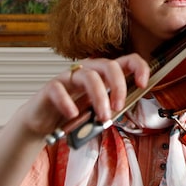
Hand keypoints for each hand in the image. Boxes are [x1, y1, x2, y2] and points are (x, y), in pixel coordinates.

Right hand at [19, 53, 151, 136]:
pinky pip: (59, 89)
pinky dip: (67, 102)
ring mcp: (68, 77)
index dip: (138, 68)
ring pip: (88, 77)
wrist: (43, 124)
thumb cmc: (73, 114)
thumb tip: (126, 109)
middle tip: (118, 107)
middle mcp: (87, 71)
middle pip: (108, 65)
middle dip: (118, 86)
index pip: (126, 61)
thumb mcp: (97, 110)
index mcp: (103, 75)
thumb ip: (111, 107)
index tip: (143, 84)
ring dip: (99, 97)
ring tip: (101, 118)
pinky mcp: (50, 88)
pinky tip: (72, 115)